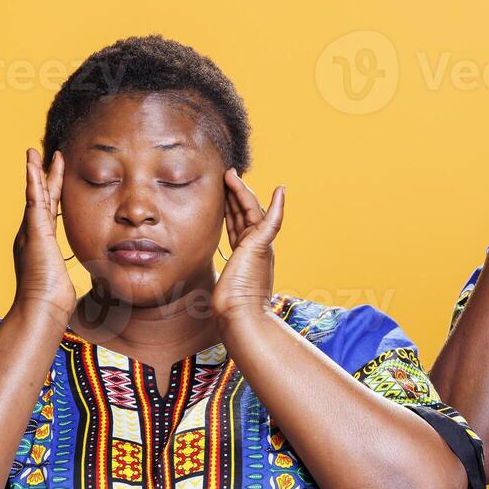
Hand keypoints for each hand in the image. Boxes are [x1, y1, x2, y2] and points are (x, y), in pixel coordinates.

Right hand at [12, 148, 74, 320]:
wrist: (41, 309)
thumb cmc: (53, 302)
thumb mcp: (64, 282)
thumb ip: (69, 276)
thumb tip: (83, 284)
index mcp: (40, 244)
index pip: (48, 212)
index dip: (52, 193)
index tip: (56, 178)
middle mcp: (31, 235)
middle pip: (40, 198)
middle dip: (43, 177)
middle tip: (43, 156)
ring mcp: (31, 232)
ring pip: (35, 194)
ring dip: (36, 172)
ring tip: (35, 153)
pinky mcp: (34, 231)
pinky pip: (34, 200)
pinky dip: (33, 181)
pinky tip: (34, 165)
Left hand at [212, 168, 283, 324]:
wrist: (239, 315)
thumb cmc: (229, 307)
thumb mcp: (219, 284)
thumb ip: (218, 276)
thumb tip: (207, 290)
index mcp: (246, 254)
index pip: (238, 223)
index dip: (231, 206)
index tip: (223, 191)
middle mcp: (256, 248)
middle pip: (246, 213)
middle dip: (236, 193)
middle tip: (227, 174)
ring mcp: (261, 246)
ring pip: (253, 211)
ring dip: (244, 191)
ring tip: (233, 174)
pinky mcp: (262, 245)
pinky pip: (272, 221)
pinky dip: (277, 206)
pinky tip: (280, 190)